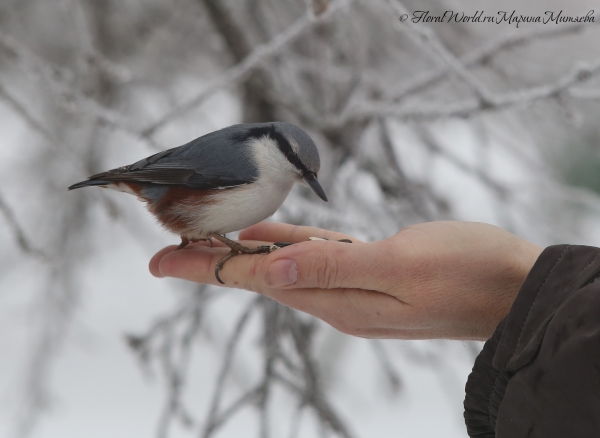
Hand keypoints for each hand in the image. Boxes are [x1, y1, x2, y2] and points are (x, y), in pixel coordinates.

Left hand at [149, 221, 541, 340]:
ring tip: (209, 240)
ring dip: (246, 254)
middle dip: (214, 263)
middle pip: (261, 277)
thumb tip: (272, 271)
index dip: (207, 268)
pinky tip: (271, 236)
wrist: (512, 289)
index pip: (257, 281)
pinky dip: (287, 246)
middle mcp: (337, 300)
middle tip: (170, 249)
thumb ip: (333, 267)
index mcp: (338, 299)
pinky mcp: (371, 274)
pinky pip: (315, 259)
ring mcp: (354, 289)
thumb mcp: (400, 264)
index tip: (162, 261)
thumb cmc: (466, 272)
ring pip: (285, 268)